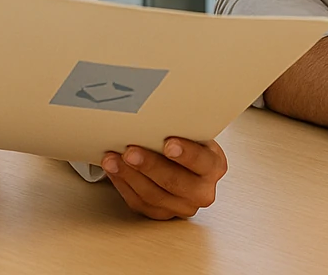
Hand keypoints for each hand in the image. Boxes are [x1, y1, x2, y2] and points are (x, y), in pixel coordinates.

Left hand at [102, 138, 226, 219]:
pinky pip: (140, 204)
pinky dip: (124, 185)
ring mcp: (182, 206)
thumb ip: (181, 127)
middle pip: (175, 182)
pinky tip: (114, 171)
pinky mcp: (162, 214)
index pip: (202, 162)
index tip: (168, 144)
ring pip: (153, 196)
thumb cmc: (186, 141)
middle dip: (149, 165)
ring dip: (129, 175)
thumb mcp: (191, 131)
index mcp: (214, 166)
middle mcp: (202, 191)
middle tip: (130, 151)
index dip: (186, 154)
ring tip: (113, 159)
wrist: (183, 159)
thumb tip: (158, 114)